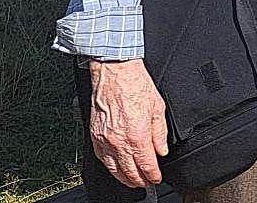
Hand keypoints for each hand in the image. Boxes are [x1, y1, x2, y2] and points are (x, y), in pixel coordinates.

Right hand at [86, 58, 168, 187]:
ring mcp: (104, 140)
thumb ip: (160, 134)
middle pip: (129, 172)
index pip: (147, 165)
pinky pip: (102, 158)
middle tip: (146, 183)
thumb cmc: (135, 86)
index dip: (153, 176)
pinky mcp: (94, 135)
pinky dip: (110, 167)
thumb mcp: (158, 109)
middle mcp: (119, 141)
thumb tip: (161, 150)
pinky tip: (116, 168)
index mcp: (138, 136)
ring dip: (124, 178)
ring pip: (113, 169)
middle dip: (140, 181)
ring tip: (132, 181)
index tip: (157, 178)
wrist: (114, 73)